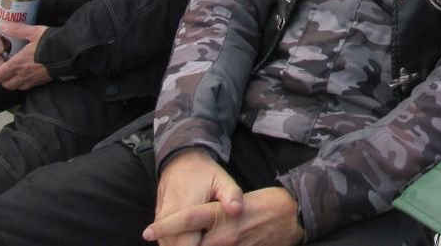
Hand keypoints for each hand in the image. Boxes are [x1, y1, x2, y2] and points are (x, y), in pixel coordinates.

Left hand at [0, 23, 50, 89]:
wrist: (69, 52)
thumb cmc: (50, 42)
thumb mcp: (33, 32)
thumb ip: (16, 29)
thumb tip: (3, 25)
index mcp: (16, 64)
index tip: (0, 63)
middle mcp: (22, 75)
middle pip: (4, 84)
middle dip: (2, 78)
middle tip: (6, 68)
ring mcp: (32, 80)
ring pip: (15, 87)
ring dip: (13, 82)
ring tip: (16, 72)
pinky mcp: (41, 82)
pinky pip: (27, 87)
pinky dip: (24, 83)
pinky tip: (28, 74)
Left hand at [144, 187, 303, 245]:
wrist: (293, 215)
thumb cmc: (266, 202)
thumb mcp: (238, 200)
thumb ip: (215, 215)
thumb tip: (194, 225)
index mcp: (221, 214)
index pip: (187, 219)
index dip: (165, 226)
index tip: (146, 231)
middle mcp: (224, 235)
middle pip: (189, 244)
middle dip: (175, 244)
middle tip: (162, 243)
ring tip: (178, 244)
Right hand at [145, 149, 243, 245]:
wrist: (180, 161)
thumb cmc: (205, 173)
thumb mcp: (222, 179)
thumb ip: (231, 195)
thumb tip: (237, 210)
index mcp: (186, 209)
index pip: (188, 245)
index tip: (214, 243)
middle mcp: (168, 218)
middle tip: (209, 240)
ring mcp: (160, 220)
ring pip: (169, 245)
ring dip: (182, 245)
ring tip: (200, 237)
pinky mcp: (158, 221)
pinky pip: (164, 240)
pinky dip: (175, 242)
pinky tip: (191, 237)